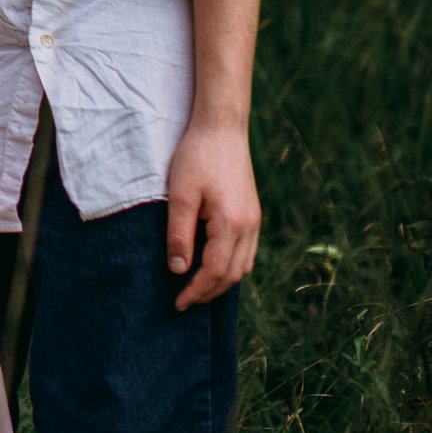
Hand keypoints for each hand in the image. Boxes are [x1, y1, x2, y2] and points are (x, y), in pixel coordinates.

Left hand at [165, 120, 259, 309]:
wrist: (221, 128)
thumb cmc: (196, 157)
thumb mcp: (179, 195)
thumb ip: (179, 234)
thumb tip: (178, 271)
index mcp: (232, 224)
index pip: (214, 272)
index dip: (195, 291)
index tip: (177, 304)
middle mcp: (249, 227)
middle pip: (232, 275)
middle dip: (208, 292)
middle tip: (184, 302)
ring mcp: (254, 221)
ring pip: (243, 266)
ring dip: (221, 282)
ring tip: (196, 289)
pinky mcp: (252, 214)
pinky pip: (246, 252)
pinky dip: (230, 266)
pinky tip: (212, 266)